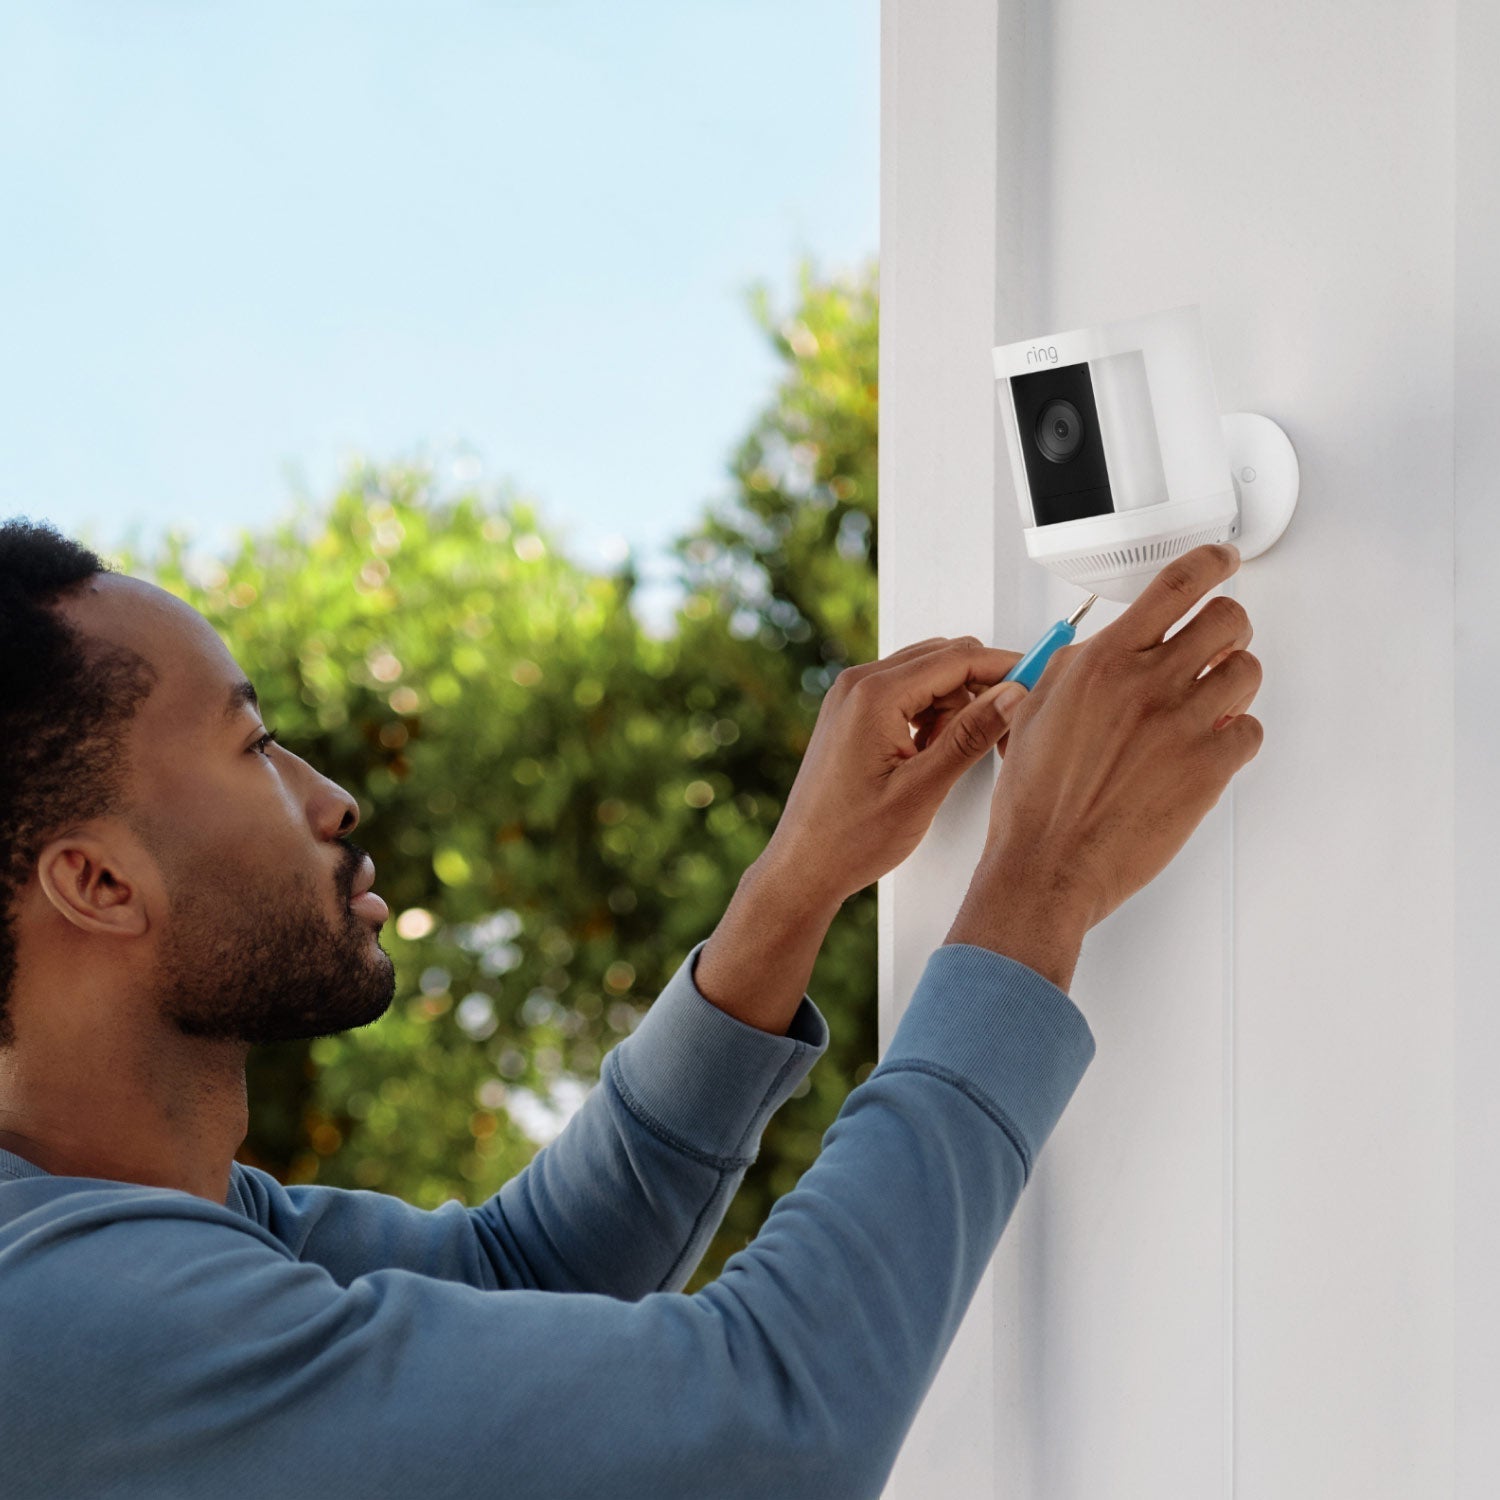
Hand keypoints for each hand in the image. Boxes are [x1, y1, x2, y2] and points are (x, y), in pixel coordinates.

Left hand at [759, 635, 1028, 907]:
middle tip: (996, 736)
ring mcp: (850, 696)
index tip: (1038, 683)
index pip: (957, 659)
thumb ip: (970, 736)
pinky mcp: (851, 713)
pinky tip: (927, 757)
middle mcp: (857, 684)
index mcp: (873, 695)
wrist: (803, 867)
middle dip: (978, 689)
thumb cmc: (850, 838)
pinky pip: (905, 694)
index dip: (1004, 668)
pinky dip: (929, 717)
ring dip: (953, 707)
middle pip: (943, 659)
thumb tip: (1014, 694)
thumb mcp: (922, 789)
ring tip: (945, 760)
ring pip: (927, 676)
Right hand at [959, 543, 1262, 942]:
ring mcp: (1183, 725)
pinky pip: (1251, 731)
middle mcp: (1148, 684)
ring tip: (1210, 705)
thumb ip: (1071, 670)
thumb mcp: (1033, 712)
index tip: (1221, 560)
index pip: (1176, 585)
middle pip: (1229, 619)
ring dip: (1235, 683)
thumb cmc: (1035, 802)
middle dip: (1228, 629)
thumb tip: (1095, 649)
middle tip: (1216, 647)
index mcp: (1104, 662)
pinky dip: (1235, 738)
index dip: (1210, 562)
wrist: (1048, 865)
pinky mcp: (1208, 769)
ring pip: (1248, 671)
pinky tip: (1207, 750)